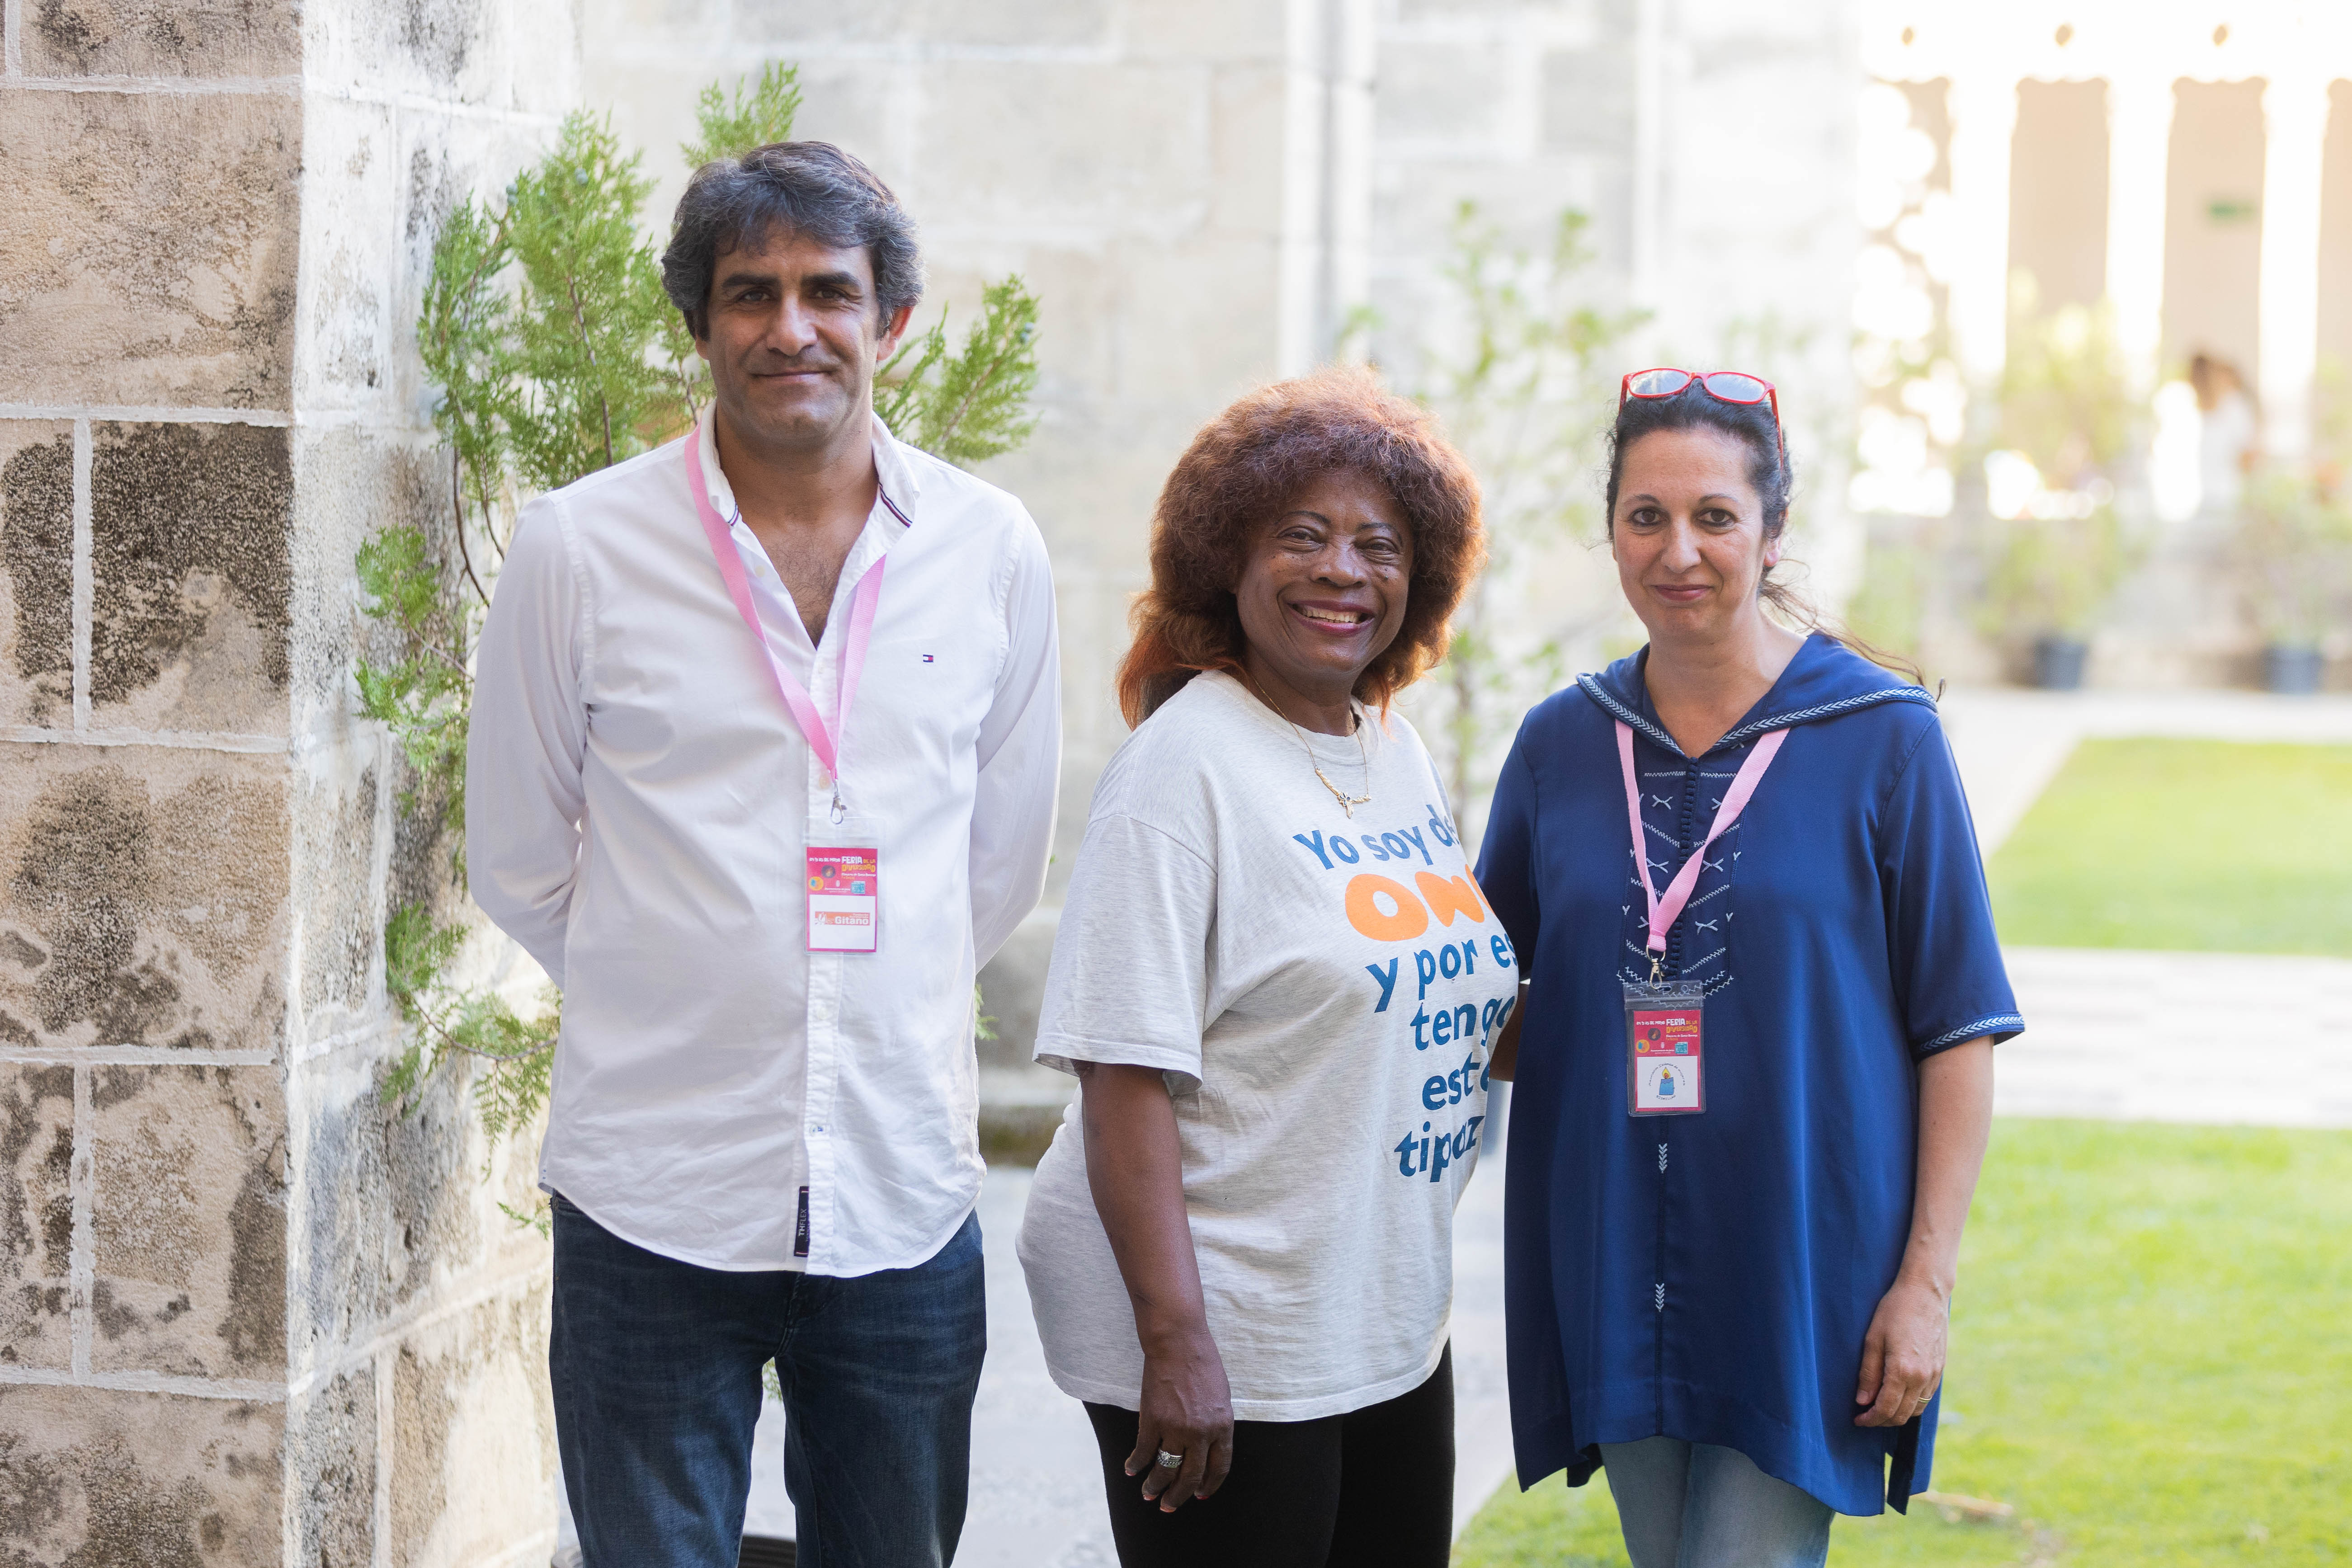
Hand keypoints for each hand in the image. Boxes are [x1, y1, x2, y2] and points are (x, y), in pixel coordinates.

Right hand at [1125, 1325, 1234, 1511]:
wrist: (1178, 1342)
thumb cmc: (1202, 1364)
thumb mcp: (1221, 1397)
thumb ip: (1216, 1424)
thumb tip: (1208, 1448)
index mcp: (1222, 1427)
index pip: (1219, 1468)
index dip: (1208, 1486)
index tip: (1199, 1496)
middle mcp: (1201, 1433)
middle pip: (1191, 1476)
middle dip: (1179, 1496)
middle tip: (1169, 1506)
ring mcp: (1176, 1428)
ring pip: (1165, 1469)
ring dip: (1155, 1486)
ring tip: (1148, 1495)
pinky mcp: (1152, 1420)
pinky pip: (1143, 1451)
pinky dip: (1136, 1464)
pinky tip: (1131, 1469)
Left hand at [1854, 1273, 1947, 1427]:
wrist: (1925, 1293)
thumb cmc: (1894, 1311)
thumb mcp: (1872, 1339)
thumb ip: (1868, 1373)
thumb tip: (1862, 1401)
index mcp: (1902, 1370)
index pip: (1886, 1408)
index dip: (1870, 1419)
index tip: (1857, 1419)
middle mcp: (1922, 1377)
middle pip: (1902, 1415)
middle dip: (1882, 1421)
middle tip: (1865, 1416)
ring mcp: (1934, 1374)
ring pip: (1916, 1409)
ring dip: (1898, 1414)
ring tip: (1880, 1408)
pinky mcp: (1940, 1369)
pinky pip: (1926, 1398)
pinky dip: (1911, 1404)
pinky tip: (1898, 1395)